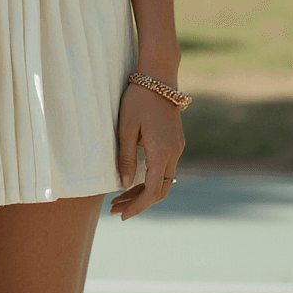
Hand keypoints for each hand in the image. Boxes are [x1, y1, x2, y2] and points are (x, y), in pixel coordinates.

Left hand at [110, 83, 184, 220]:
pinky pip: (165, 169)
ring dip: (143, 192)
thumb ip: (126, 158)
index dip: (137, 206)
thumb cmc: (138, 99)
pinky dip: (150, 179)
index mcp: (162, 151)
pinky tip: (133, 182)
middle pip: (161, 190)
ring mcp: (177, 147)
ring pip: (164, 181)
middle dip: (139, 203)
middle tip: (115, 210)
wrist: (158, 77)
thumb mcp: (125, 128)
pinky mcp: (175, 142)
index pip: (153, 191)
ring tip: (119, 200)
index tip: (122, 215)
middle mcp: (174, 152)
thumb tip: (124, 185)